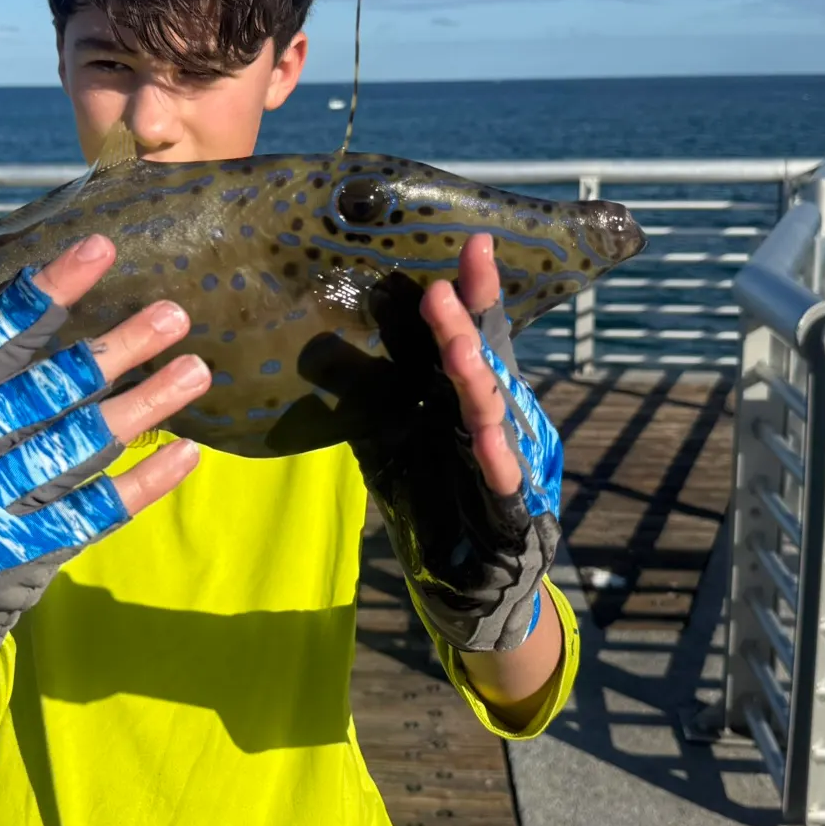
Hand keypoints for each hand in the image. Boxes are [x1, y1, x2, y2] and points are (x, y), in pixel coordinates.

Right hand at [0, 234, 210, 698]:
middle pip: (44, 391)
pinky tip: (188, 453)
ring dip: (144, 405)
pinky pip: (95, 511)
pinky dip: (144, 482)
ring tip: (196, 370)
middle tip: (174, 314)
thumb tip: (60, 292)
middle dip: (115, 348)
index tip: (98, 249)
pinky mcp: (22, 553)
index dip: (44, 292)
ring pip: (77, 447)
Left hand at [289, 238, 562, 653]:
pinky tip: (484, 442)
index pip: (474, 332)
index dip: (477, 290)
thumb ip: (362, 392)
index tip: (475, 243)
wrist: (464, 582)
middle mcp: (491, 418)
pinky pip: (502, 482)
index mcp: (464, 395)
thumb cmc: (431, 497)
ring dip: (476, 380)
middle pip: (485, 361)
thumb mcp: (385, 437)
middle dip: (467, 325)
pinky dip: (495, 461)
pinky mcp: (508, 510)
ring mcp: (505, 461)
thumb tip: (316, 343)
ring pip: (493, 414)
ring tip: (457, 350)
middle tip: (442, 290)